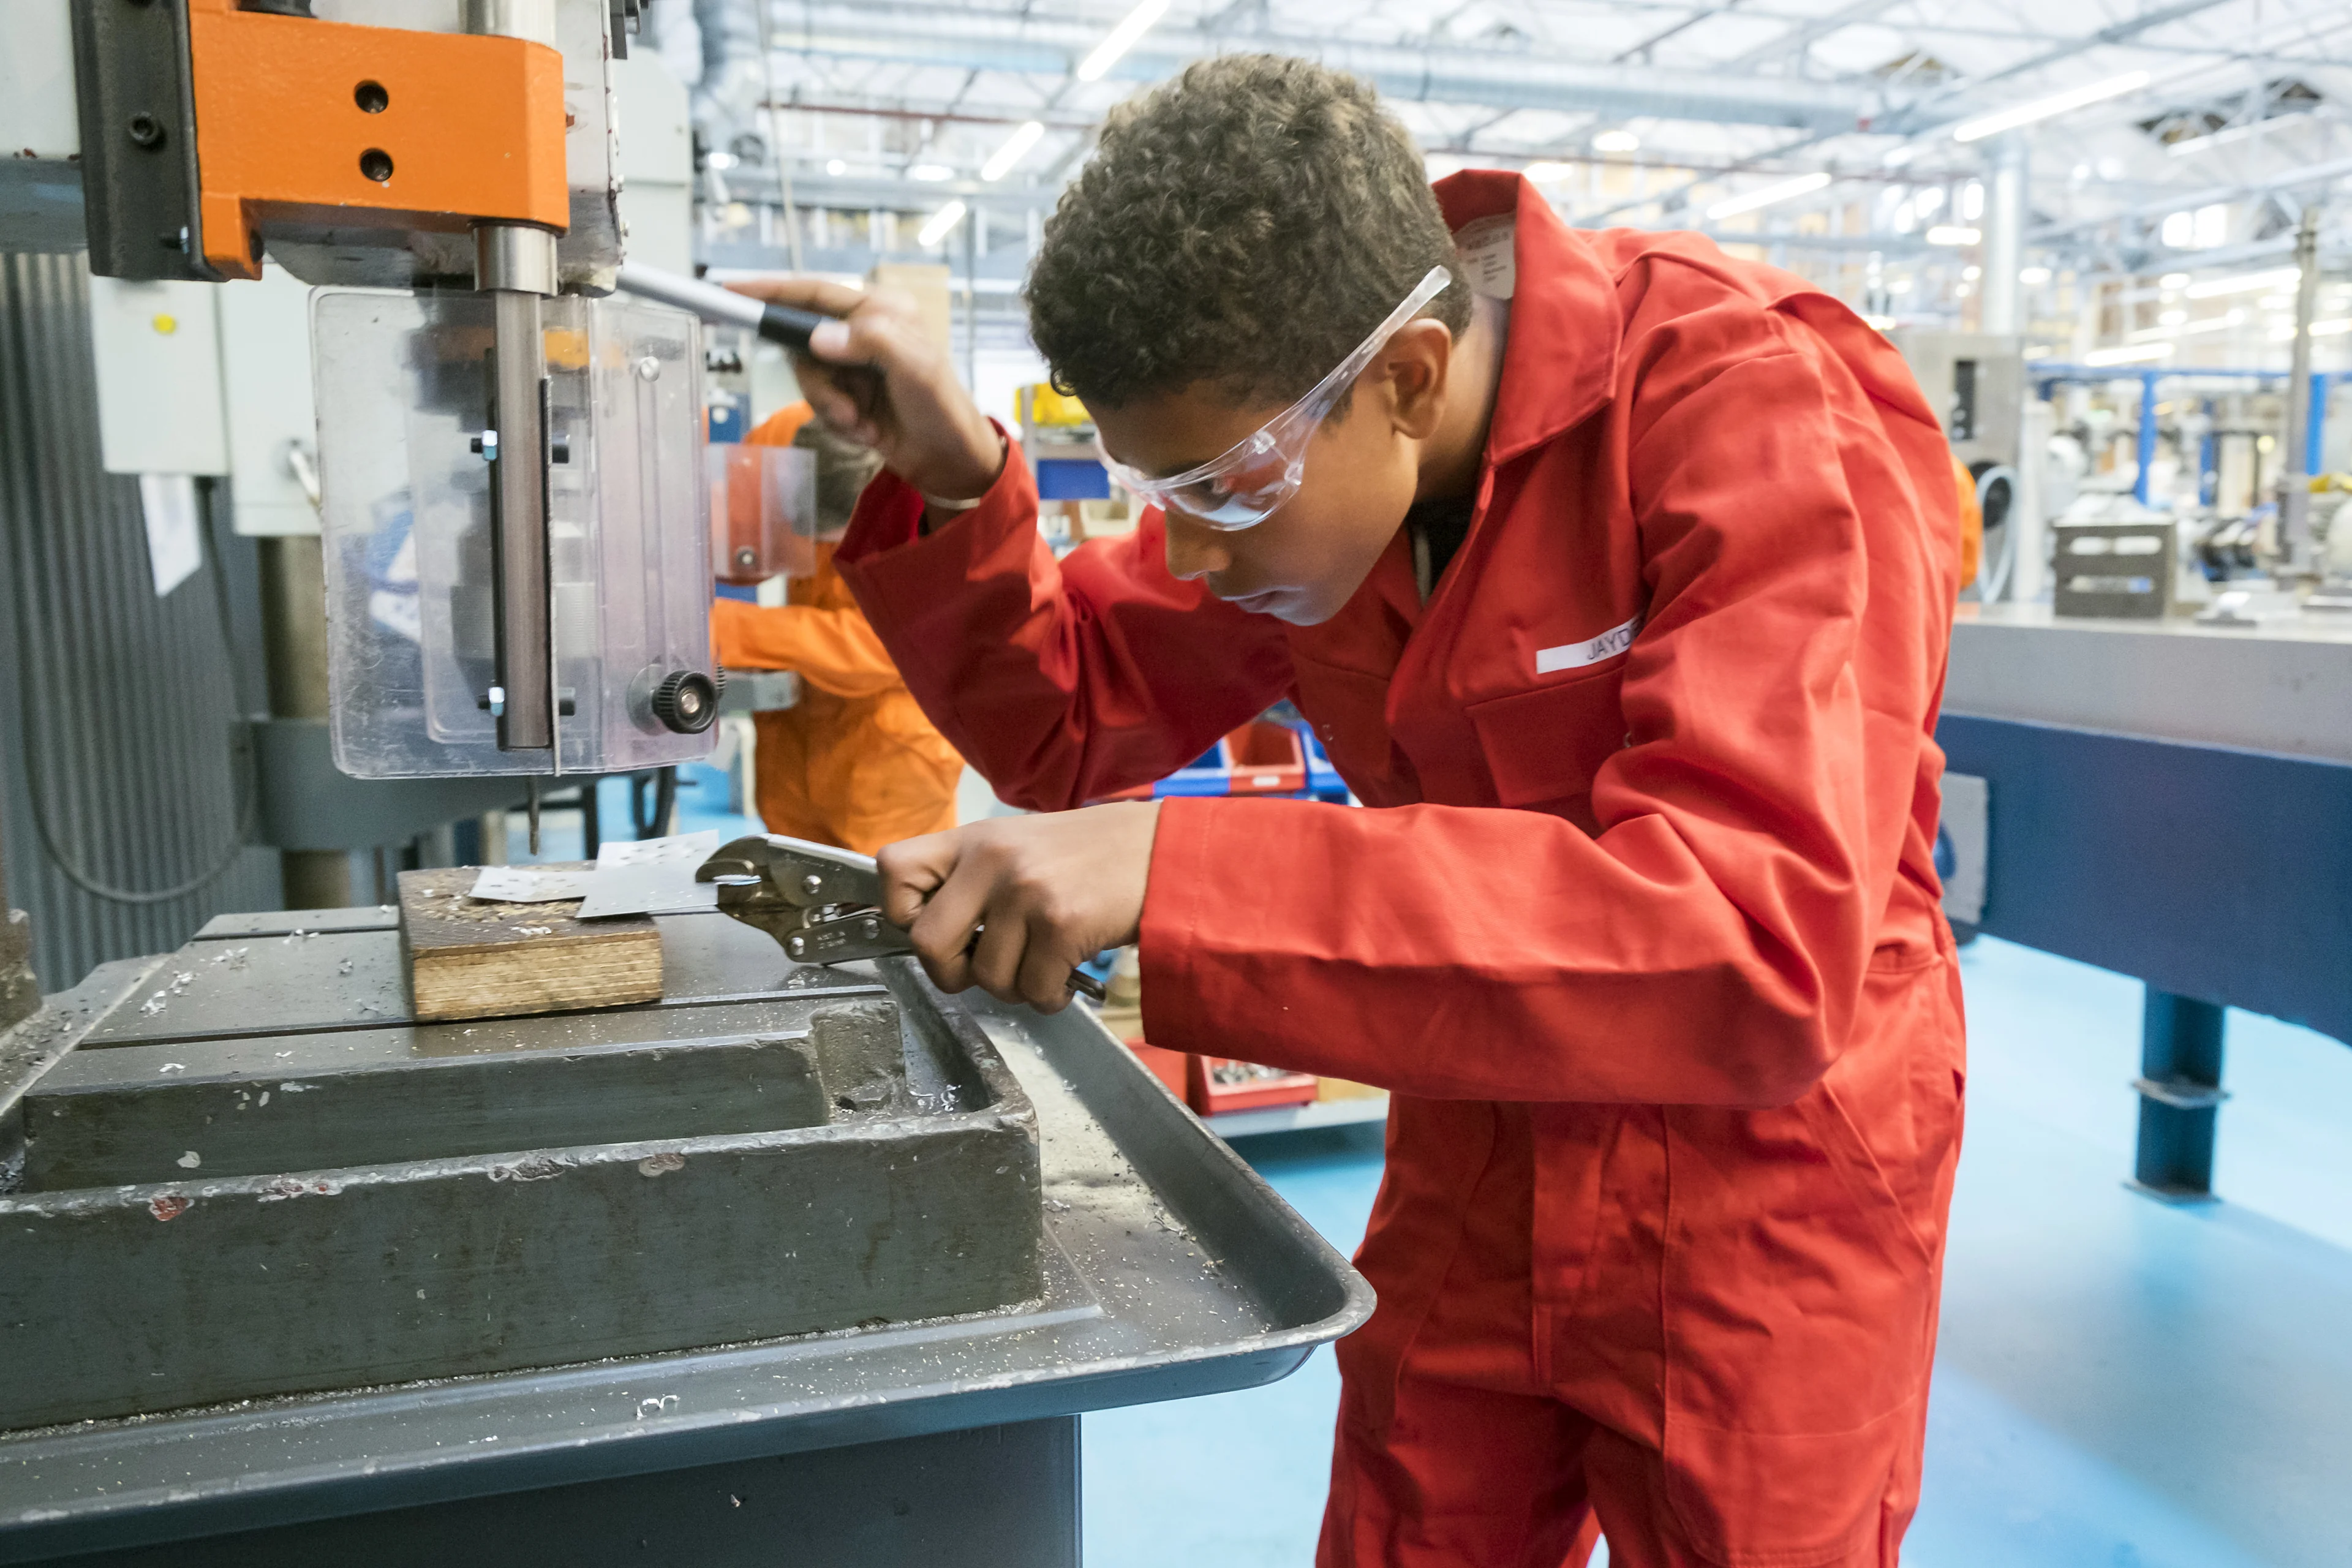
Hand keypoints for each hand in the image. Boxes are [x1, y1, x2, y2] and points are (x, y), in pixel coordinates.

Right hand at [724, 276, 1005, 501]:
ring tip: (863, 423)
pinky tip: (869, 431)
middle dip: (819, 384)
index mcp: (879, 309)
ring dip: (832, 408)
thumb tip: (819, 337)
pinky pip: (820, 405)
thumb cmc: (941, 407)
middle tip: (845, 408)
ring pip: (808, 379)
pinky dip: (840, 423)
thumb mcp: (915, 366)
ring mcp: (852, 365)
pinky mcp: (848, 395)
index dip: (770, 291)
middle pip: (802, 343)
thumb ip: (870, 341)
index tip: (731, 293)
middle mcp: (861, 331)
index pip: (814, 292)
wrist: (949, 459)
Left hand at [877, 804, 1160, 1013]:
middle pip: (926, 941)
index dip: (900, 911)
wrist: (1164, 852)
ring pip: (987, 978)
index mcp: (975, 839)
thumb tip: (933, 936)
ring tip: (1042, 964)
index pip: (893, 869)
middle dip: (951, 972)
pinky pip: (1033, 991)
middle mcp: (992, 860)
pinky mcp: (1062, 924)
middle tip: (982, 968)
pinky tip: (1065, 976)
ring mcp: (1026, 892)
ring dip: (1015, 987)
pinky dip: (1048, 998)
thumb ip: (974, 878)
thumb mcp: (1021, 845)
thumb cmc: (1094, 856)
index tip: (932, 926)